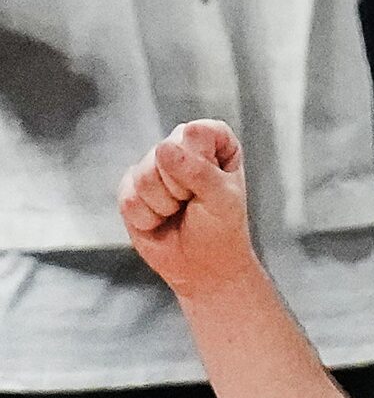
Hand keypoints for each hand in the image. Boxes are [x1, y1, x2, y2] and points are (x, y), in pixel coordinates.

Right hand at [116, 120, 255, 297]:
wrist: (203, 266)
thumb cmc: (222, 229)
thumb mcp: (222, 198)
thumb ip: (197, 171)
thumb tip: (163, 148)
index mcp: (214, 141)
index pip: (198, 131)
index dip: (200, 159)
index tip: (213, 181)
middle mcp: (182, 147)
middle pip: (166, 150)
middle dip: (180, 185)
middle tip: (194, 202)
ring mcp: (153, 167)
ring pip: (144, 175)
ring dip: (164, 204)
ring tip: (178, 212)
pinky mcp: (131, 188)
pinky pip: (128, 197)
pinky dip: (147, 217)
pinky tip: (160, 221)